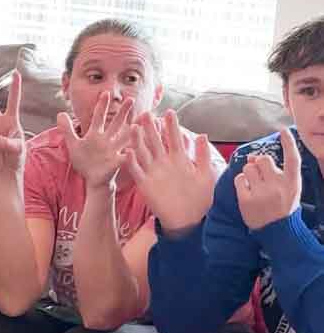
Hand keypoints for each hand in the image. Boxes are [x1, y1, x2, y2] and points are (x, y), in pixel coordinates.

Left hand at [58, 91, 134, 188]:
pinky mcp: (117, 163)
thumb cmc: (85, 161)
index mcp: (96, 135)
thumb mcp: (73, 144)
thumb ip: (67, 129)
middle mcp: (107, 140)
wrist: (92, 180)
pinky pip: (125, 156)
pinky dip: (130, 152)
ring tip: (140, 119)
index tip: (105, 93)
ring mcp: (114, 151)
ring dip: (131, 130)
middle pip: (116, 123)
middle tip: (131, 98)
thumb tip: (60, 113)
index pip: (99, 117)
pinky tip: (136, 147)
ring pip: (124, 137)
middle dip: (123, 112)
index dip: (101, 106)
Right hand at [122, 110, 216, 231]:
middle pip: (155, 142)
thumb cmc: (200, 198)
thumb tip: (201, 134)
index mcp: (179, 160)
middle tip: (146, 113)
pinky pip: (136, 171)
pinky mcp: (145, 184)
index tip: (169, 112)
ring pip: (143, 153)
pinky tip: (127, 152)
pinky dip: (131, 162)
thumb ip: (203, 156)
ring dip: (138, 140)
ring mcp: (153, 173)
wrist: (189, 220)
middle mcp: (164, 163)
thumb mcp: (205, 175)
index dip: (171, 126)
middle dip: (151, 128)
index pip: (173, 138)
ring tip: (133, 127)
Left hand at [235, 130, 300, 229]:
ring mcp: (262, 193)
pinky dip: (241, 182)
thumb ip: (276, 171)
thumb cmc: (282, 206)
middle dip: (259, 164)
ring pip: (248, 167)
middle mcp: (278, 186)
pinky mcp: (247, 200)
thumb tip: (253, 156)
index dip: (289, 143)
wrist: (277, 231)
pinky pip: (239, 179)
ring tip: (255, 185)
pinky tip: (247, 191)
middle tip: (262, 177)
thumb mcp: (288, 189)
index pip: (293, 158)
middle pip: (263, 160)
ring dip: (249, 173)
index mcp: (292, 183)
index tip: (283, 131)